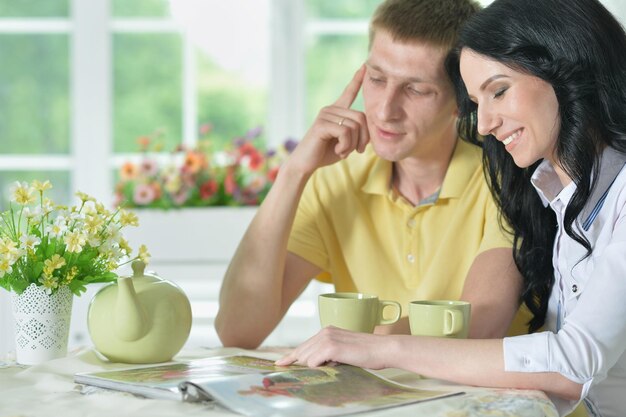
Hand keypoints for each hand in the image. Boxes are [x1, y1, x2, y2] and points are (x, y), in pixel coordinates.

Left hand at [275, 326, 390, 368]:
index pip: (304, 346)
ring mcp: (327, 338)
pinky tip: (326, 369)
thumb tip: (314, 366)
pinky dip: (316, 368)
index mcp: (327, 331)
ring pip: (306, 358)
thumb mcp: (344, 352)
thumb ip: (328, 355)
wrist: (383, 349)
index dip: (291, 356)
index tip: (280, 364)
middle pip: (301, 352)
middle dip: (295, 364)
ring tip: (320, 370)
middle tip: (287, 371)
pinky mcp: (331, 346)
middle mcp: (325, 331)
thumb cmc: (367, 353)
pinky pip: (313, 362)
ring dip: (310, 367)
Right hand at [287, 65, 369, 175]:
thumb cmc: (325, 154)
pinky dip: (346, 146)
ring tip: (343, 152)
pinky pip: (345, 132)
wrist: (305, 164)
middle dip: (363, 138)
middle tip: (357, 151)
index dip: (357, 80)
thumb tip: (369, 129)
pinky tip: (338, 151)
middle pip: (361, 117)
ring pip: (354, 126)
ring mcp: (325, 115)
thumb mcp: (346, 143)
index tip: (365, 66)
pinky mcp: (322, 124)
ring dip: (353, 144)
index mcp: (336, 112)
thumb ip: (356, 133)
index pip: (348, 93)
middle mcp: (330, 109)